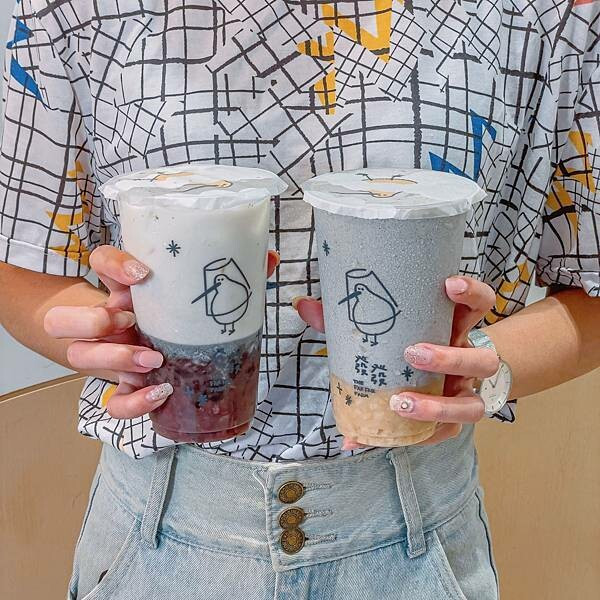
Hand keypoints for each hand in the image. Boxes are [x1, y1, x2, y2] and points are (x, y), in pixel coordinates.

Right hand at [44, 245, 279, 418]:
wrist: (165, 351)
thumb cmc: (180, 316)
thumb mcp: (196, 294)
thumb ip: (230, 275)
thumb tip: (268, 257)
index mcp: (123, 291)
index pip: (99, 263)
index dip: (112, 263)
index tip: (143, 272)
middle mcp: (106, 322)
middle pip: (62, 318)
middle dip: (93, 319)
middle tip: (130, 321)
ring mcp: (108, 357)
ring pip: (79, 358)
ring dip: (113, 359)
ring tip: (154, 359)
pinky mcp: (123, 388)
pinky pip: (113, 402)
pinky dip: (133, 402)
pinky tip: (161, 393)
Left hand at [293, 276, 498, 447]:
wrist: (443, 375)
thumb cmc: (409, 343)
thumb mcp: (388, 327)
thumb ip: (346, 317)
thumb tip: (302, 305)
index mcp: (455, 328)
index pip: (480, 305)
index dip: (472, 294)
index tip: (449, 284)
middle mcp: (469, 361)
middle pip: (482, 360)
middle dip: (451, 357)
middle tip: (414, 353)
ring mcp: (466, 394)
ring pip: (473, 406)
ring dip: (438, 407)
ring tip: (401, 402)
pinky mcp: (453, 423)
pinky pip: (444, 436)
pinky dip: (411, 439)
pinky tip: (377, 440)